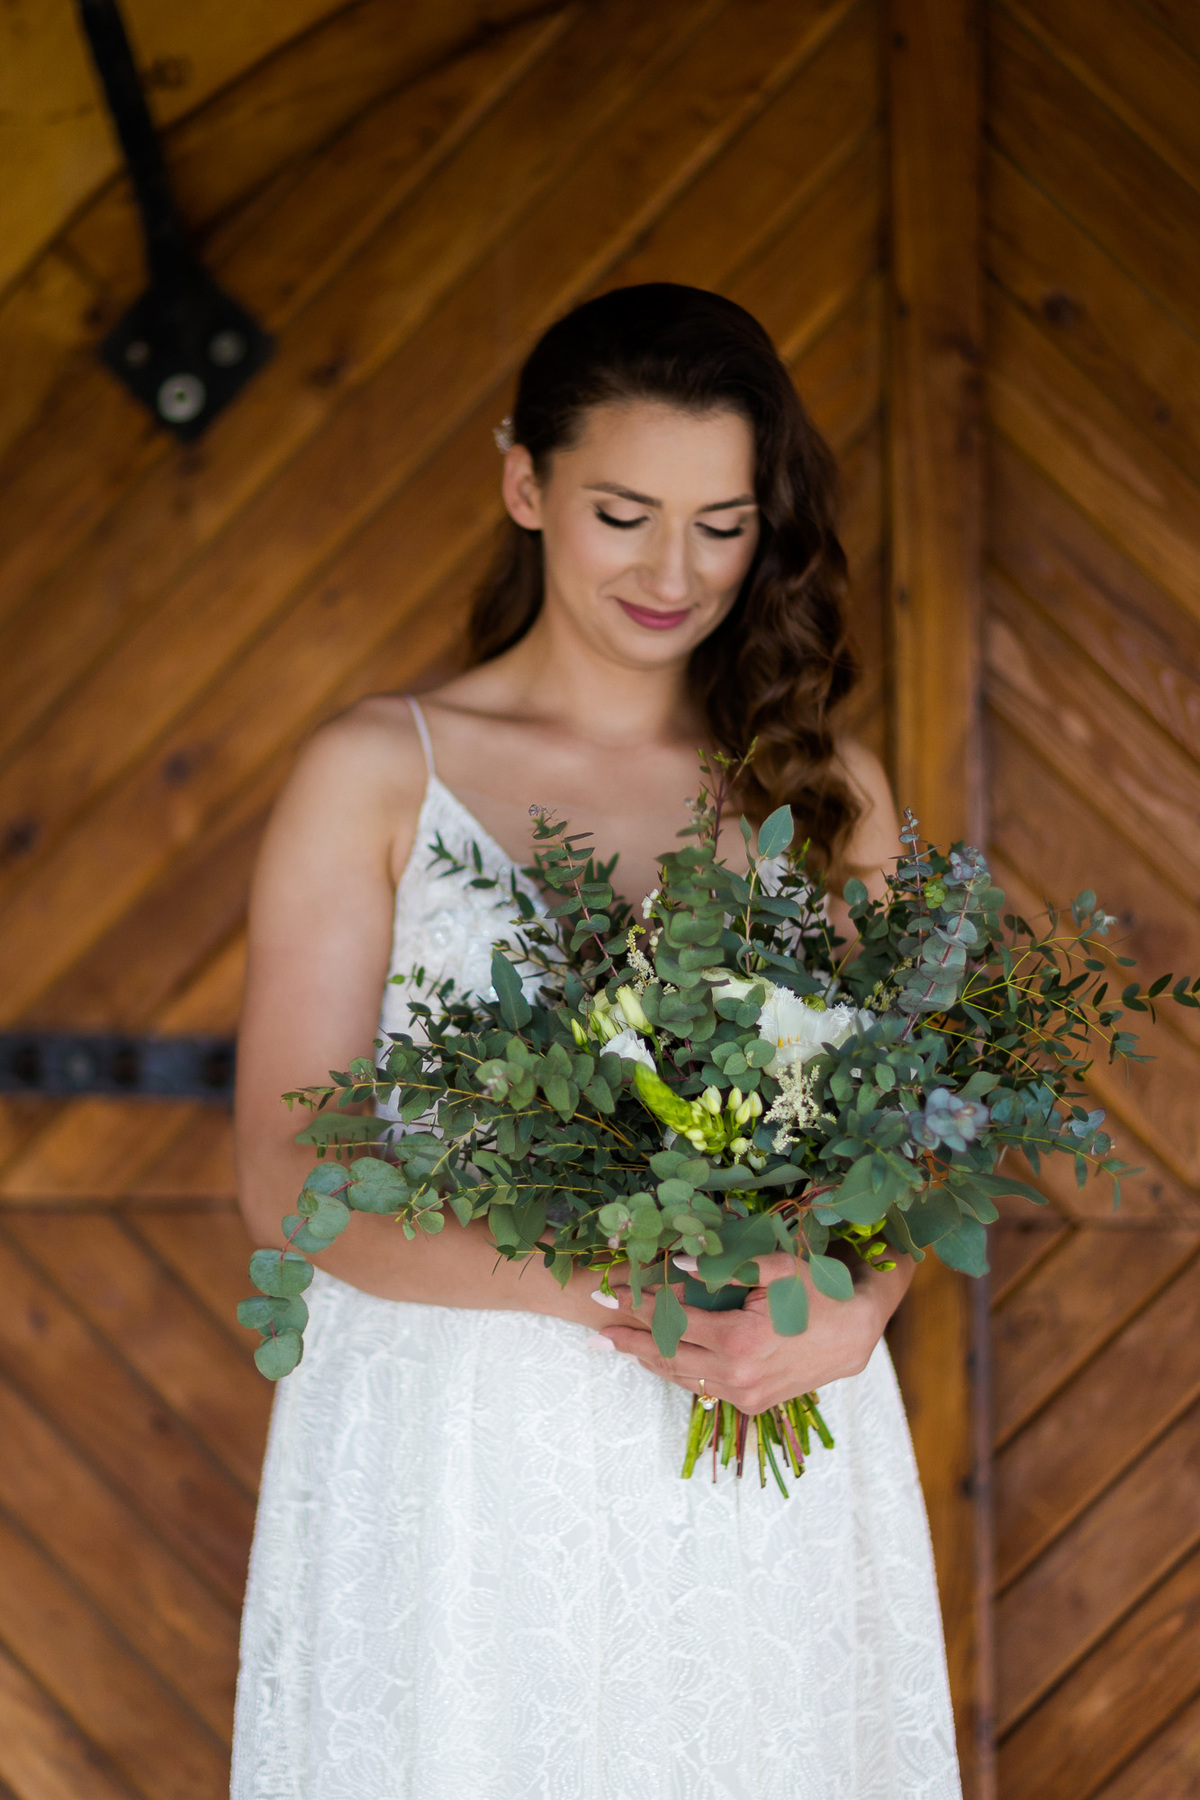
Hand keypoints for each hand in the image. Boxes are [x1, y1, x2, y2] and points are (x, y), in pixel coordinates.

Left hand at [597, 1253, 913, 1413]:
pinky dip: (678, 1373)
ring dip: (649, 1359)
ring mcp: (745, 1395)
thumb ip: (727, 1267)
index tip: (613, 1291)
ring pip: (682, 1377)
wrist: (859, 1332)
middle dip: (630, 1338)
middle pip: (668, 1355)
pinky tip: (660, 1361)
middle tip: (598, 1327)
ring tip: (618, 1345)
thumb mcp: (778, 1268)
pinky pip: (703, 1389)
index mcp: (739, 1341)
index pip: (674, 1320)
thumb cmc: (820, 1291)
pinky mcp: (754, 1403)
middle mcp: (737, 1375)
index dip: (640, 1304)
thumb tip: (680, 1263)